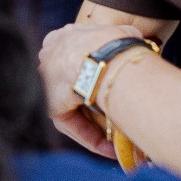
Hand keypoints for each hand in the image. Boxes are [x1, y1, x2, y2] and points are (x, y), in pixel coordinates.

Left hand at [39, 20, 137, 157]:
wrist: (104, 56)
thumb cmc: (118, 43)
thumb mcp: (123, 32)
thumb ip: (124, 37)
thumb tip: (133, 41)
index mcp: (63, 38)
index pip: (75, 59)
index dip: (95, 75)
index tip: (110, 86)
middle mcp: (50, 58)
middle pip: (72, 85)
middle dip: (92, 102)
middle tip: (114, 115)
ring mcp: (47, 82)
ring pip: (72, 108)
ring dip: (94, 125)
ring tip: (117, 140)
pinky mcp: (51, 105)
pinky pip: (72, 124)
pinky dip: (91, 137)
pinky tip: (110, 149)